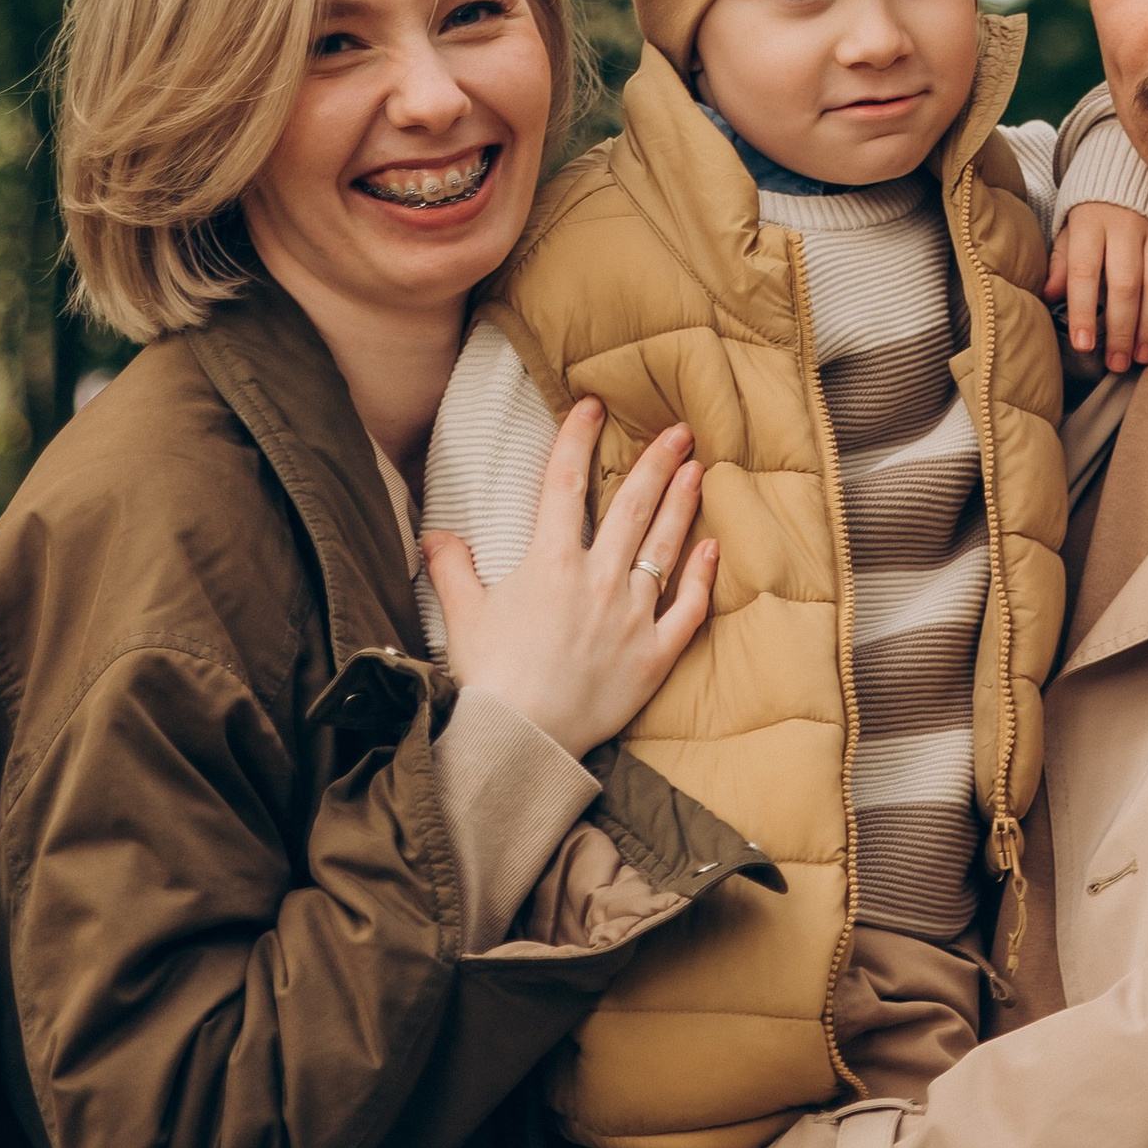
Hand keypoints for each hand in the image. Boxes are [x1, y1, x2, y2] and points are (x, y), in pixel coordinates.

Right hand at [423, 401, 715, 759]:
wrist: (520, 741)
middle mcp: (598, 579)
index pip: (564, 484)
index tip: (592, 406)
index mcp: (549, 563)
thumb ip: (451, 568)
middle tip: (680, 430)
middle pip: (632, 506)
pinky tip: (713, 549)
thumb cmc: (488, 678)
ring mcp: (631, 616)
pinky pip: (686, 610)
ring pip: (664, 547)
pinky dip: (701, 577)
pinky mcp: (653, 655)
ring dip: (683, 505)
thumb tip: (434, 534)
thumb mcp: (462, 616)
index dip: (577, 439)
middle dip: (656, 462)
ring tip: (699, 469)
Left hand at [1048, 201, 1147, 372]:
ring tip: (1142, 356)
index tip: (1083, 345)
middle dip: (1122, 329)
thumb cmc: (1094, 205)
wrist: (1132, 165)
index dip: (1084, 311)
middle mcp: (1126, 224)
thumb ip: (1061, 260)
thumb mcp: (1070, 225)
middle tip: (1117, 363)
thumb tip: (1049, 296)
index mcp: (1090, 221)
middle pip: (1126, 284)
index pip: (1084, 271)